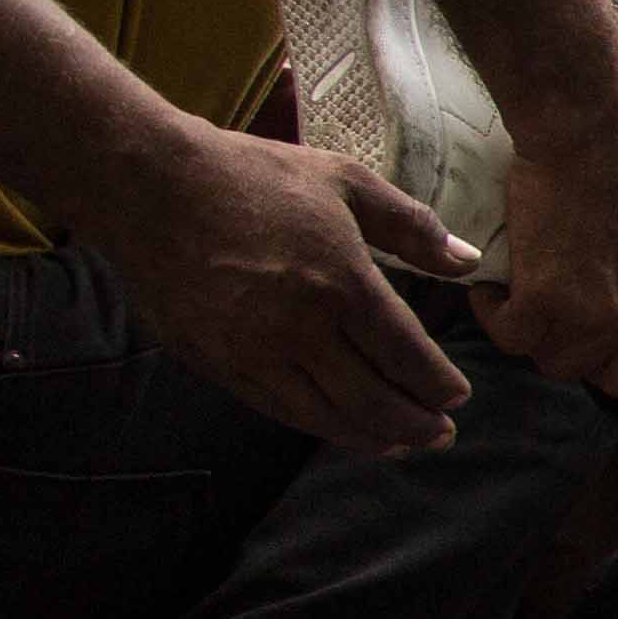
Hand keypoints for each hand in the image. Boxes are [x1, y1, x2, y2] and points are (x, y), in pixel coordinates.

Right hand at [74, 122, 478, 452]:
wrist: (148, 185)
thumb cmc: (251, 175)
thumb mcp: (345, 180)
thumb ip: (412, 227)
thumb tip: (469, 261)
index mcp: (342, 282)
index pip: (408, 356)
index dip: (439, 386)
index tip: (457, 394)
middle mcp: (301, 327)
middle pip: (374, 400)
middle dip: (418, 425)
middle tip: (443, 433)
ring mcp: (254, 351)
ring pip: (328, 416)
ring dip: (373, 437)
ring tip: (402, 443)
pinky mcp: (216, 362)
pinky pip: (279, 409)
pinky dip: (320, 426)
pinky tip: (342, 426)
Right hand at [480, 126, 617, 396]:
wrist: (596, 134)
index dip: (596, 359)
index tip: (576, 329)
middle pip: (574, 368)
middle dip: (553, 342)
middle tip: (537, 307)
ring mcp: (584, 316)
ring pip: (537, 354)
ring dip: (521, 328)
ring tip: (514, 294)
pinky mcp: (539, 298)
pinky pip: (507, 332)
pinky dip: (492, 311)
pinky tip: (492, 285)